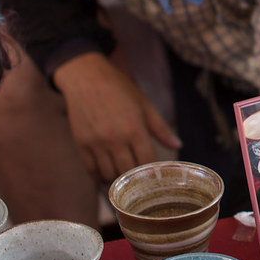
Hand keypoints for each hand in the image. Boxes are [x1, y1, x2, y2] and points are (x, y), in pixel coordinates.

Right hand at [53, 52, 181, 182]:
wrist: (85, 76)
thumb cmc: (119, 88)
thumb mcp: (145, 104)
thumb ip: (161, 128)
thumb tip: (178, 144)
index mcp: (134, 128)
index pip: (147, 162)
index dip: (154, 174)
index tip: (158, 178)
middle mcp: (115, 138)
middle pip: (128, 173)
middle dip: (137, 181)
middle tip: (143, 183)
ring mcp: (95, 143)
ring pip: (109, 174)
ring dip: (118, 181)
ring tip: (125, 181)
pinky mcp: (81, 143)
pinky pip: (91, 170)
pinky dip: (100, 177)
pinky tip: (107, 177)